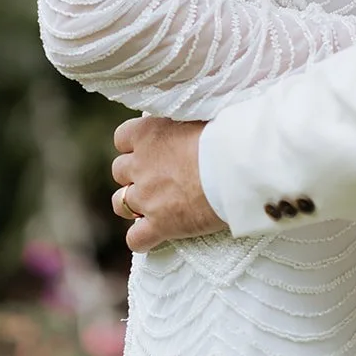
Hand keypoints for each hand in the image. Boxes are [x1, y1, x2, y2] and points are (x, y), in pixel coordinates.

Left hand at [111, 116, 223, 252]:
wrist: (236, 167)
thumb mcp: (199, 115)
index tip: (151, 149)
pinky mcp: (159, 225)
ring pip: (120, 204)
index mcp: (149, 132)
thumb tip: (185, 119)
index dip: (135, 145)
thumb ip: (182, 122)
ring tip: (156, 204)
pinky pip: (135, 239)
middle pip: (119, 170)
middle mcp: (140, 164)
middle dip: (134, 174)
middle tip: (158, 177)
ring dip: (134, 204)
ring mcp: (146, 197)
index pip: (122, 137)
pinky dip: (143, 239)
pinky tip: (157, 234)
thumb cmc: (226, 134)